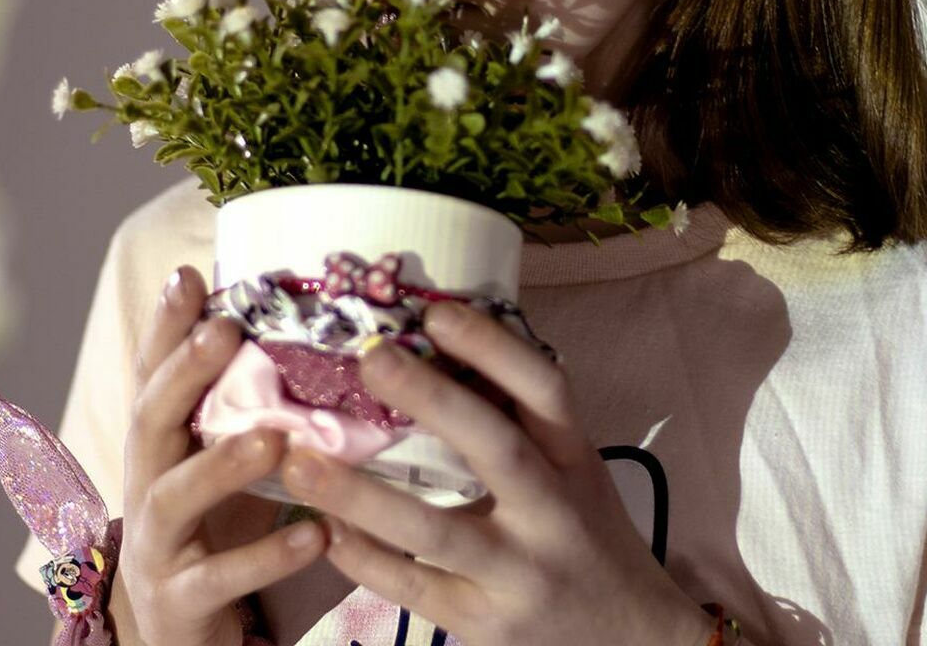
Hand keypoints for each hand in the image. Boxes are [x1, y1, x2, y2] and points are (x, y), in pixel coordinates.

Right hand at [114, 265, 327, 645]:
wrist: (184, 633)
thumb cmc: (215, 526)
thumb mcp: (221, 456)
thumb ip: (248, 400)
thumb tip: (298, 323)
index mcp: (161, 444)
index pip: (154, 375)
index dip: (166, 327)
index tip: (188, 275)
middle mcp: (147, 484)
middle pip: (149, 421)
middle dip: (182, 374)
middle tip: (222, 331)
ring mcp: (157, 545)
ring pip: (173, 498)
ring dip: (222, 464)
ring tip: (277, 437)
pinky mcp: (180, 602)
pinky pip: (219, 578)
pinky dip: (266, 554)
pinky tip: (316, 532)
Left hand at [280, 299, 713, 645]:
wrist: (625, 637)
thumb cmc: (584, 531)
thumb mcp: (572, 469)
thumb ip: (520, 420)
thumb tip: (438, 350)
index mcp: (574, 457)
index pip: (544, 389)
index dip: (493, 346)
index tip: (437, 313)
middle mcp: (552, 511)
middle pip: (494, 445)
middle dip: (432, 398)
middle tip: (370, 358)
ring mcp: (517, 573)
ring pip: (435, 530)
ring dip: (362, 495)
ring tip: (301, 461)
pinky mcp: (483, 626)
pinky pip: (413, 589)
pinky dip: (364, 559)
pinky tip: (324, 531)